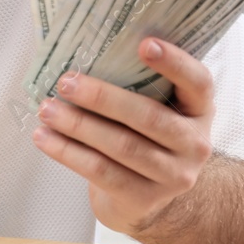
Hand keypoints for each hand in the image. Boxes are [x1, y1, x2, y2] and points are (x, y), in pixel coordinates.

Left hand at [29, 38, 214, 235]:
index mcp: (199, 110)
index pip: (197, 82)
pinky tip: (44, 138)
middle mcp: (194, 144)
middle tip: (66, 83)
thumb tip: (82, 53)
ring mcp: (173, 175)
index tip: (144, 43)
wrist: (147, 199)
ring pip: (122, 146)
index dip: (174, 62)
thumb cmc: (142, 139)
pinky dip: (68, 152)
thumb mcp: (155, 110)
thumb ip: (136, 86)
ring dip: (78, 126)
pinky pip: (101, 172)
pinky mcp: (144, 199)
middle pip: (149, 117)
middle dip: (103, 98)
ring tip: (46, 110)